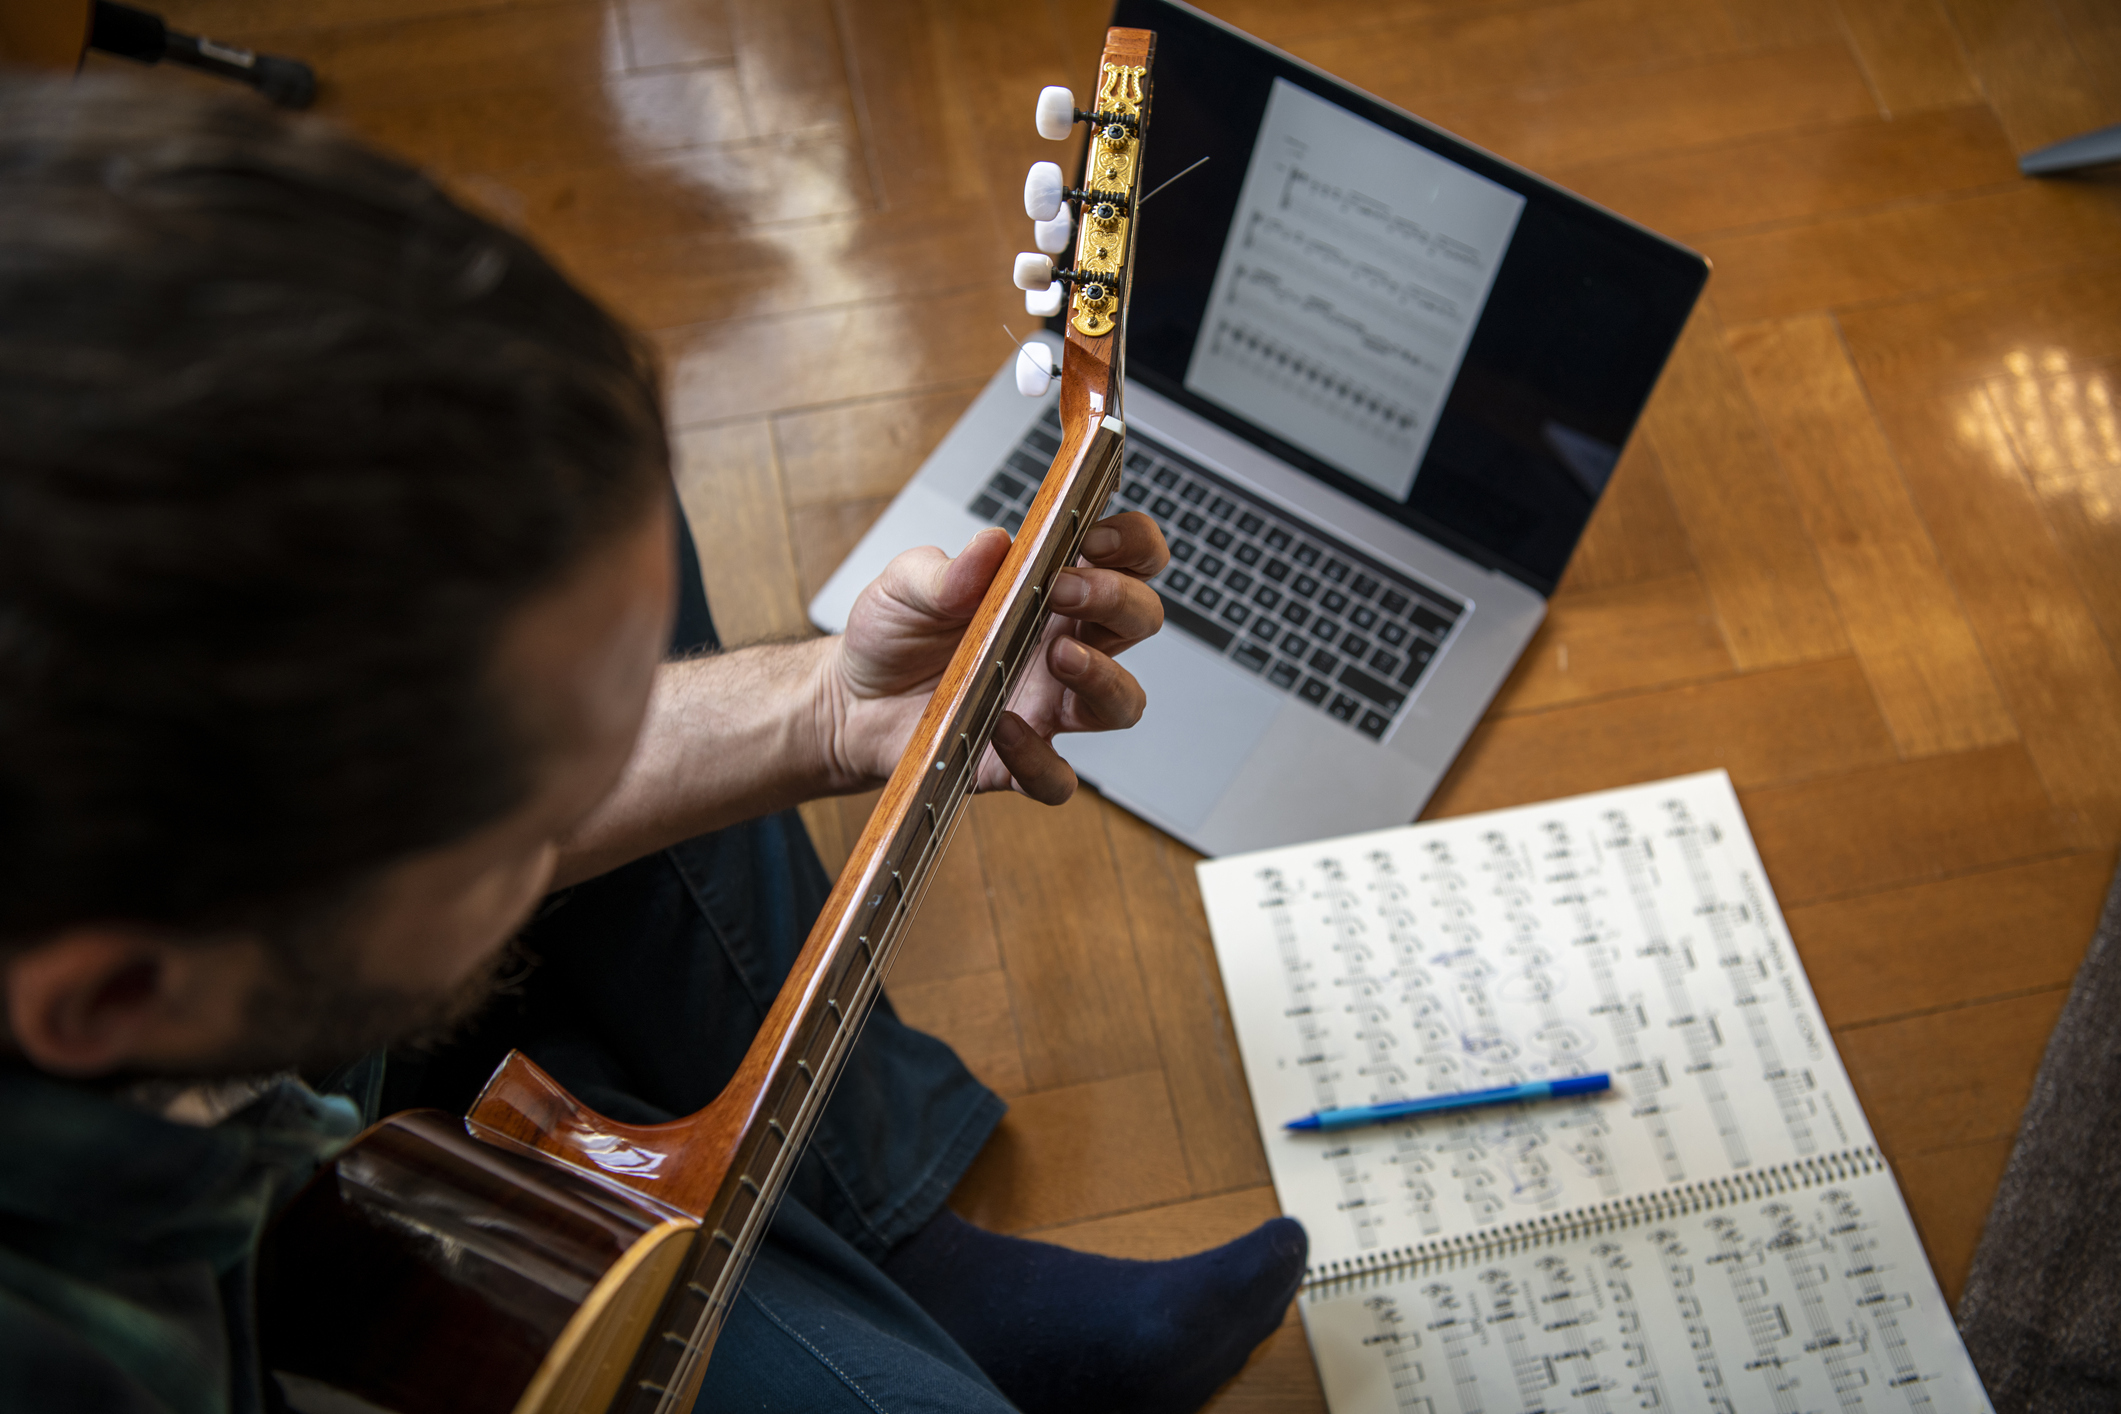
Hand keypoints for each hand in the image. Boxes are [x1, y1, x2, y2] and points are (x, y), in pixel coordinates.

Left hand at [816, 511, 1168, 803]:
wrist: (852, 701)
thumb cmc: (894, 635)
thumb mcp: (906, 585)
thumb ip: (947, 568)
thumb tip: (992, 545)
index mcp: (1054, 591)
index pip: (1130, 559)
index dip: (1134, 543)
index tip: (1094, 537)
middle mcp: (1066, 646)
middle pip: (1142, 620)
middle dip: (1117, 598)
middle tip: (1063, 589)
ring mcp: (1049, 706)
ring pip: (1124, 702)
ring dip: (1104, 676)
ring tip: (1057, 654)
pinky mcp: (1019, 762)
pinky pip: (1057, 778)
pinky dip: (1038, 757)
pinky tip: (1000, 726)